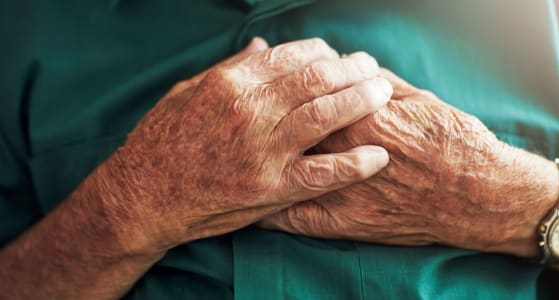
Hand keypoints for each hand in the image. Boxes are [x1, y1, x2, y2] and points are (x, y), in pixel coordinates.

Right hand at [99, 38, 392, 254]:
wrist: (145, 194)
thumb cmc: (163, 139)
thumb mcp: (189, 91)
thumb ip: (231, 68)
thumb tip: (263, 45)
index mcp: (232, 82)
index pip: (294, 56)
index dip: (324, 54)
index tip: (337, 58)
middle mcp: (251, 110)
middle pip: (318, 79)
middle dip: (352, 70)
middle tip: (371, 69)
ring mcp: (262, 150)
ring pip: (326, 115)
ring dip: (362, 101)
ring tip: (383, 94)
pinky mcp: (269, 188)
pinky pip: (322, 173)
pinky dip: (354, 164)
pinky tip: (377, 156)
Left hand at [258, 69, 558, 256]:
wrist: (480, 193)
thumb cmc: (453, 140)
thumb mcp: (415, 97)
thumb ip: (374, 83)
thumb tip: (348, 67)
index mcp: (357, 113)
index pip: (303, 92)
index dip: (287, 85)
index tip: (276, 83)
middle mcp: (340, 149)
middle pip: (286, 128)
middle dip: (265, 118)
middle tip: (251, 116)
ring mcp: (338, 188)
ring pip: (282, 169)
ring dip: (261, 157)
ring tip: (246, 149)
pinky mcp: (343, 221)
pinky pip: (292, 216)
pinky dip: (268, 208)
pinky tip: (252, 201)